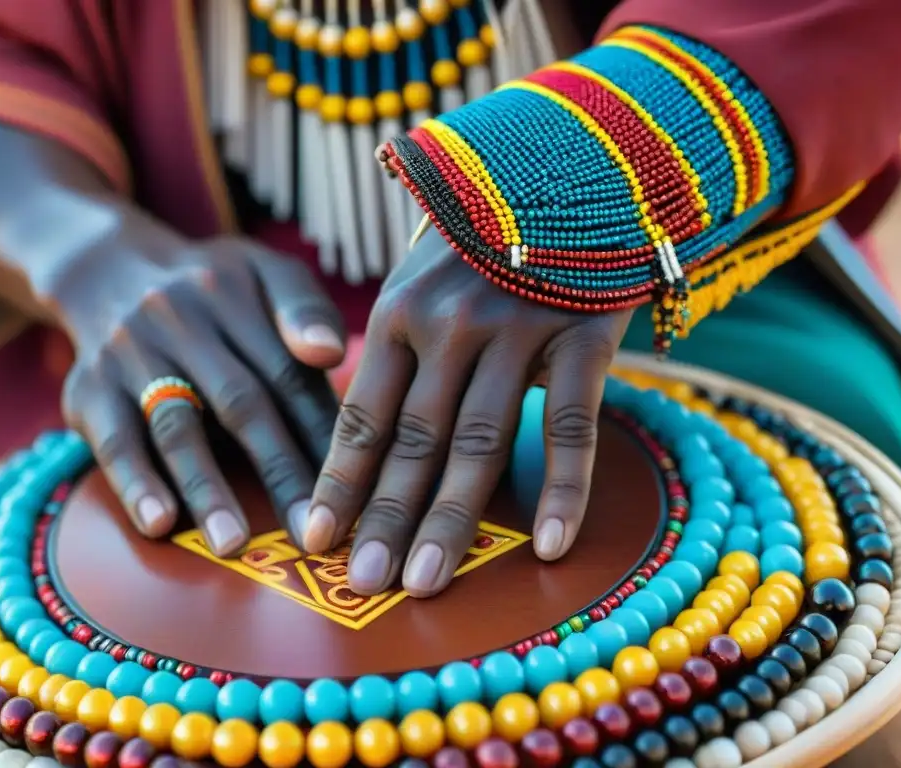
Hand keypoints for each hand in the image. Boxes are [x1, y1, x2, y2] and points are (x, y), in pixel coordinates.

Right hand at [60, 234, 344, 556]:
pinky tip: (160, 524)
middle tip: (311, 536)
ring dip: (206, 488)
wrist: (106, 269)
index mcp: (236, 294)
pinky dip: (137, 484)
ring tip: (234, 544)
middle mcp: (180, 320)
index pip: (288, 372)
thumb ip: (304, 309)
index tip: (352, 489)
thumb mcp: (263, 274)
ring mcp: (130, 354)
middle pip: (241, 403)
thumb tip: (330, 353)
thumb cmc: (212, 290)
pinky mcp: (88, 388)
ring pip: (176, 427)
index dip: (321, 434)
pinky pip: (114, 441)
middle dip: (280, 472)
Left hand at [306, 228, 631, 596]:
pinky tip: (548, 545)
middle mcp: (449, 324)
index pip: (362, 414)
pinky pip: (571, 424)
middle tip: (364, 583)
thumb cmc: (487, 233)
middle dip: (385, 516)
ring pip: (480, 442)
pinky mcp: (584, 331)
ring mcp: (517, 328)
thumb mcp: (425, 272)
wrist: (575, 161)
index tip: (316, 539)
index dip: (339, 481)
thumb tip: (370, 422)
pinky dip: (562, 488)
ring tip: (425, 582)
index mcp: (400, 311)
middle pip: (413, 440)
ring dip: (451, 519)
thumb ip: (401, 342)